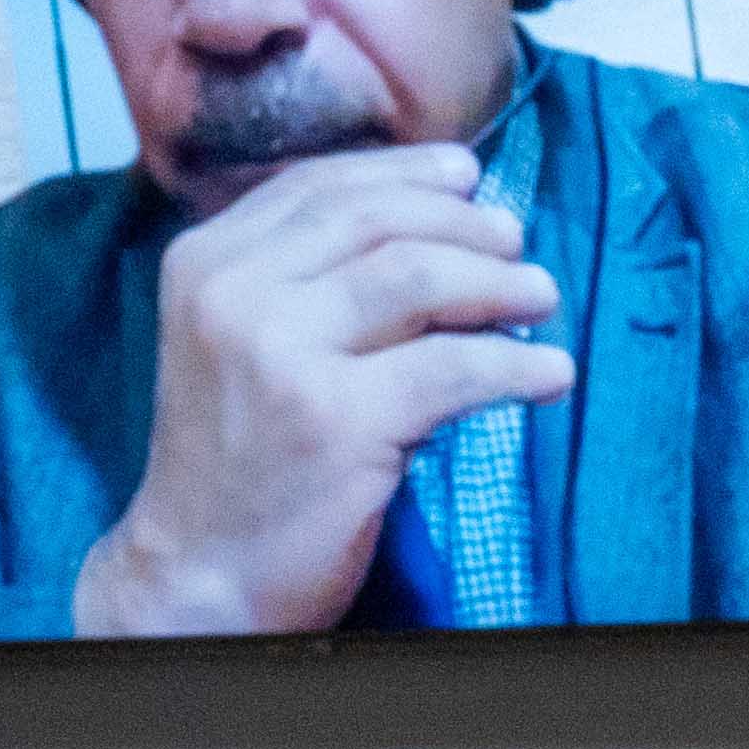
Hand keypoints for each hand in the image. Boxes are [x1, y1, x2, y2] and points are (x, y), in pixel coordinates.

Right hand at [73, 145, 575, 635]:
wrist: (199, 574)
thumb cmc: (239, 462)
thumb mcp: (242, 344)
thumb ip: (306, 280)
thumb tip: (431, 224)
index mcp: (205, 262)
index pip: (318, 186)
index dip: (403, 174)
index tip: (466, 178)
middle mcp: (234, 294)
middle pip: (376, 221)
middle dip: (462, 224)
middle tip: (516, 245)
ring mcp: (280, 354)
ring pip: (419, 277)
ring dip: (499, 282)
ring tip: (542, 297)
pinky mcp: (336, 420)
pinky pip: (453, 368)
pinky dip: (515, 365)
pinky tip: (549, 374)